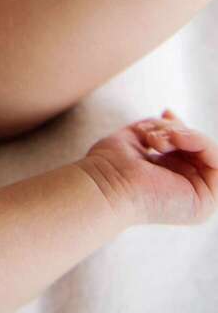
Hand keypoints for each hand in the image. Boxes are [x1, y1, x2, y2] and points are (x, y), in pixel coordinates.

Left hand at [79, 110, 217, 226]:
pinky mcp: (204, 200)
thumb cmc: (112, 163)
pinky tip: (173, 140)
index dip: (180, 126)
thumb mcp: (140, 134)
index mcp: (169, 179)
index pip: (188, 147)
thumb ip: (160, 128)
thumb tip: (172, 113)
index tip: (165, 112)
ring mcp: (196, 197)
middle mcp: (185, 190)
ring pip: (205, 150)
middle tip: (152, 135)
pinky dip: (197, 140)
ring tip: (156, 140)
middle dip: (175, 130)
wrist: (106, 185)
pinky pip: (216, 159)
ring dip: (181, 135)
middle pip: (196, 147)